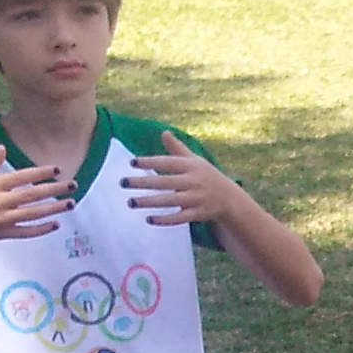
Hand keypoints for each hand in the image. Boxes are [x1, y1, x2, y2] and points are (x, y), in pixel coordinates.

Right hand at [0, 147, 73, 253]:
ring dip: (53, 209)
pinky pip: (25, 232)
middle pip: (32, 195)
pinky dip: (41, 229)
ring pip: (33, 214)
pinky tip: (55, 224)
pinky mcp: (2, 234)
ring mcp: (1, 219)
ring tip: (70, 203)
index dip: (40, 173)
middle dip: (54, 189)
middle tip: (73, 185)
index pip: (21, 177)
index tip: (57, 169)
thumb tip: (2, 147)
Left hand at [120, 132, 248, 229]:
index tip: (132, 162)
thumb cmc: (206, 176)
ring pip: (169, 201)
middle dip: (143, 183)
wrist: (230, 198)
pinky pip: (179, 218)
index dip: (150, 162)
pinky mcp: (198, 214)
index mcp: (191, 166)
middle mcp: (193, 181)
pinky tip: (148, 219)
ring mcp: (196, 199)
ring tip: (130, 202)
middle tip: (122, 182)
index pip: (167, 163)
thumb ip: (177, 149)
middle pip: (164, 182)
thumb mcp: (195, 160)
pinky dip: (164, 219)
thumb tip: (164, 132)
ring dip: (149, 202)